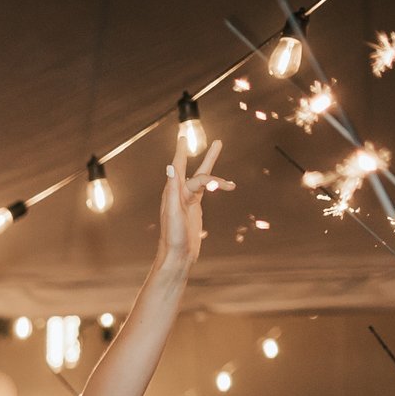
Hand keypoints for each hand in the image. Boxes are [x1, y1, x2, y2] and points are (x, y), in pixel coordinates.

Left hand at [158, 138, 224, 270]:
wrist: (177, 257)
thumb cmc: (173, 237)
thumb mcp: (173, 212)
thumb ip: (172, 189)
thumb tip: (171, 167)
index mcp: (173, 193)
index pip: (179, 167)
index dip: (181, 152)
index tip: (183, 138)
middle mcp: (179, 194)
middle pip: (195, 170)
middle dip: (207, 157)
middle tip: (217, 142)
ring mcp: (187, 201)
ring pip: (202, 179)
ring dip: (214, 168)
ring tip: (224, 157)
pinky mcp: (194, 208)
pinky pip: (205, 190)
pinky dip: (215, 185)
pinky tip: (224, 184)